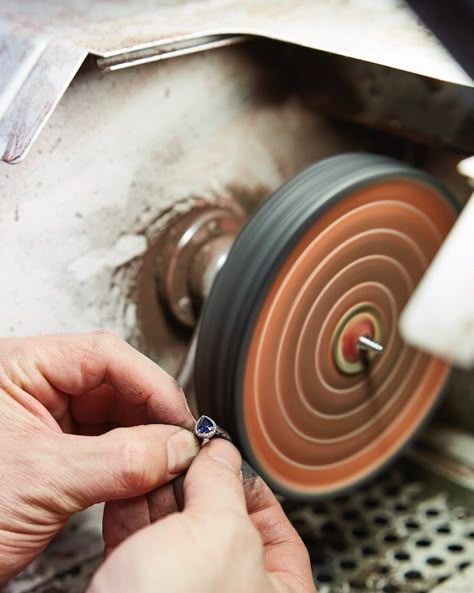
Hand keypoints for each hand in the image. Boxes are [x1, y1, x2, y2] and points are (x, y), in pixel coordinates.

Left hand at [0, 331, 198, 583]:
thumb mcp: (42, 479)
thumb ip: (119, 460)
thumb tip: (177, 446)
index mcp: (19, 369)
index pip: (103, 355)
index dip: (150, 383)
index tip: (179, 416)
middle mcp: (34, 388)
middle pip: (115, 384)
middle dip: (151, 415)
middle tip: (180, 443)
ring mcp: (46, 420)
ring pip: (116, 415)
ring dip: (146, 440)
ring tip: (168, 461)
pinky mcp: (56, 452)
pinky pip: (107, 445)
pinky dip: (132, 461)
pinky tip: (147, 474)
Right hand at [89, 439, 315, 592]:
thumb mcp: (219, 534)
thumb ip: (223, 484)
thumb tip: (221, 453)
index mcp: (274, 591)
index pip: (273, 522)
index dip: (247, 480)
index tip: (223, 454)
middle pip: (219, 519)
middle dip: (196, 481)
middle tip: (182, 453)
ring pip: (175, 528)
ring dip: (160, 491)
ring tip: (153, 462)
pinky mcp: (141, 591)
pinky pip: (141, 542)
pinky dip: (133, 512)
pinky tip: (129, 488)